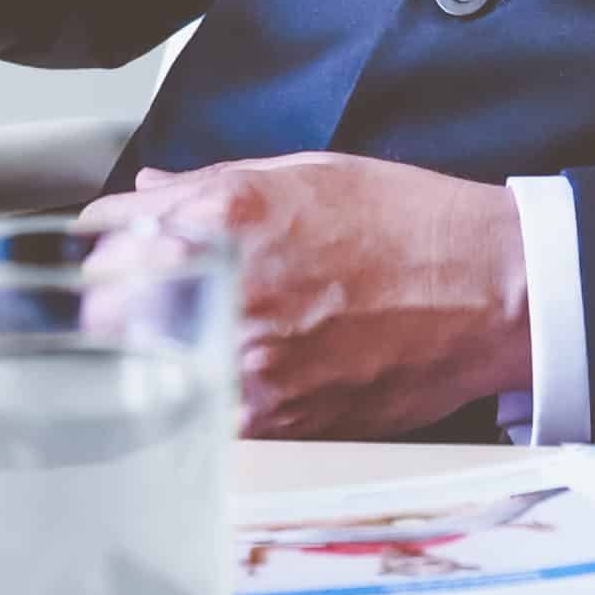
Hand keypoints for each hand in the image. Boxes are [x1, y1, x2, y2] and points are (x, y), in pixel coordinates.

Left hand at [82, 153, 532, 439]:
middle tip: (126, 305)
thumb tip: (150, 192)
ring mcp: (253, 363)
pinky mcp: (282, 420)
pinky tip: (227, 379)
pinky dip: (202, 399)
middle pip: (107, 312)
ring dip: (150, 359)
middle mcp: (231, 290)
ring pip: (148, 373)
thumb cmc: (412, 226)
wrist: (491, 290)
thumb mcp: (308, 174)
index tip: (107, 251)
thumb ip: (212, 184)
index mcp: (229, 217)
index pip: (111, 234)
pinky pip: (206, 415)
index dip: (103, 244)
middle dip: (109, 305)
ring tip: (180, 345)